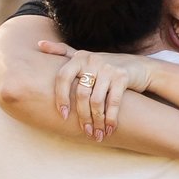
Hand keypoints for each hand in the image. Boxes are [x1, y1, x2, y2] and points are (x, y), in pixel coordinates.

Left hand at [38, 41, 152, 138]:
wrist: (138, 67)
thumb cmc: (106, 67)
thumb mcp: (85, 57)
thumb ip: (63, 52)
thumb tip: (39, 43)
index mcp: (79, 57)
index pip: (62, 77)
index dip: (60, 97)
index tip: (63, 115)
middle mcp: (92, 60)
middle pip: (80, 93)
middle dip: (82, 116)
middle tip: (85, 131)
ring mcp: (108, 68)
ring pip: (96, 101)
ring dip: (97, 121)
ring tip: (97, 134)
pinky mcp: (122, 76)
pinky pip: (113, 102)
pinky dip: (111, 118)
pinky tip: (110, 129)